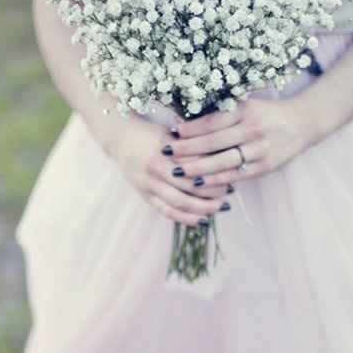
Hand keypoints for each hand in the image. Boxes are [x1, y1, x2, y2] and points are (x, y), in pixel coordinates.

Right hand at [107, 103, 231, 226]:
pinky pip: (167, 212)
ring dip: (202, 208)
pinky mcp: (144, 195)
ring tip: (221, 208)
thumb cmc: (152, 131)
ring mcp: (147, 184)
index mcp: (164, 149)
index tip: (232, 172)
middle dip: (212, 192)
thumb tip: (223, 150)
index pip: (195, 164)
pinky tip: (202, 221)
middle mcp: (154, 169)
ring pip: (179, 203)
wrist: (119, 137)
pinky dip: (186, 219)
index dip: (214, 171)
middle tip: (230, 193)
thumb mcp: (172, 131)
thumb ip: (193, 140)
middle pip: (189, 186)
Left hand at [164, 96, 316, 186]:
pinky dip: (217, 179)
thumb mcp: (246, 104)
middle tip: (165, 153)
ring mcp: (260, 149)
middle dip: (187, 149)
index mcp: (245, 110)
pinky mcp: (265, 166)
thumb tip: (185, 120)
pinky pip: (236, 175)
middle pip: (213, 142)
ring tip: (177, 171)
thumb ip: (221, 113)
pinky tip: (200, 182)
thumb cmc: (266, 113)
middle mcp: (252, 129)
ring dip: (198, 167)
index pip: (211, 121)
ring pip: (223, 161)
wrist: (302, 123)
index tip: (171, 132)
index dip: (190, 128)